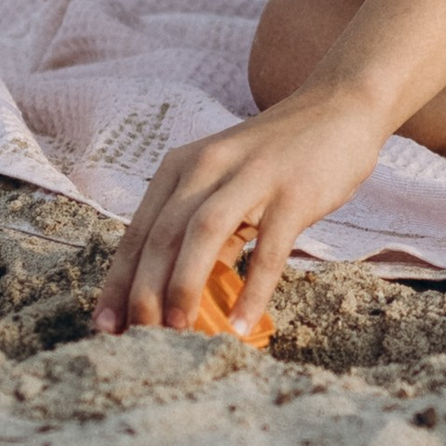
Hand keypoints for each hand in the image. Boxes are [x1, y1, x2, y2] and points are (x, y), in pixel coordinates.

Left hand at [92, 86, 388, 336]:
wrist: (340, 108)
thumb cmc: (279, 156)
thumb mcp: (227, 183)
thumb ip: (204, 230)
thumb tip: (184, 291)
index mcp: (183, 166)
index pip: (140, 231)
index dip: (118, 281)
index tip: (104, 324)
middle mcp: (208, 166)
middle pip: (163, 234)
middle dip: (143, 291)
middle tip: (138, 337)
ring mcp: (251, 176)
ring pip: (202, 234)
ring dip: (183, 286)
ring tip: (177, 331)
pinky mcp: (293, 193)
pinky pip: (268, 248)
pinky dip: (252, 290)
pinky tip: (242, 323)